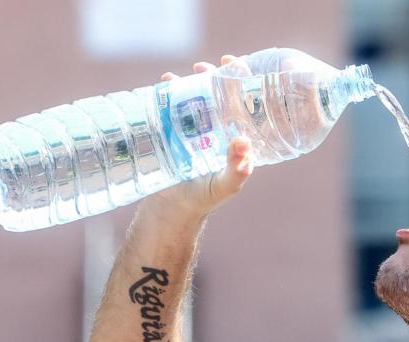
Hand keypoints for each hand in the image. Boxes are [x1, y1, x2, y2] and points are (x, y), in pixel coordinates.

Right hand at [141, 55, 253, 218]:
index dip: (243, 80)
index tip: (236, 65)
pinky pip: (172, 106)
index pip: (245, 101)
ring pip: (195, 96)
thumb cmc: (205, 199)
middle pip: (220, 92)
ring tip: (181, 76)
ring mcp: (195, 128)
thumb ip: (237, 169)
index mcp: (236, 135)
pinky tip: (164, 83)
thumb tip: (242, 142)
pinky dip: (168, 92)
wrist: (172, 209)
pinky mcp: (173, 131)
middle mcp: (218, 128)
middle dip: (214, 75)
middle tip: (204, 67)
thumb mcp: (226, 185)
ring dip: (190, 80)